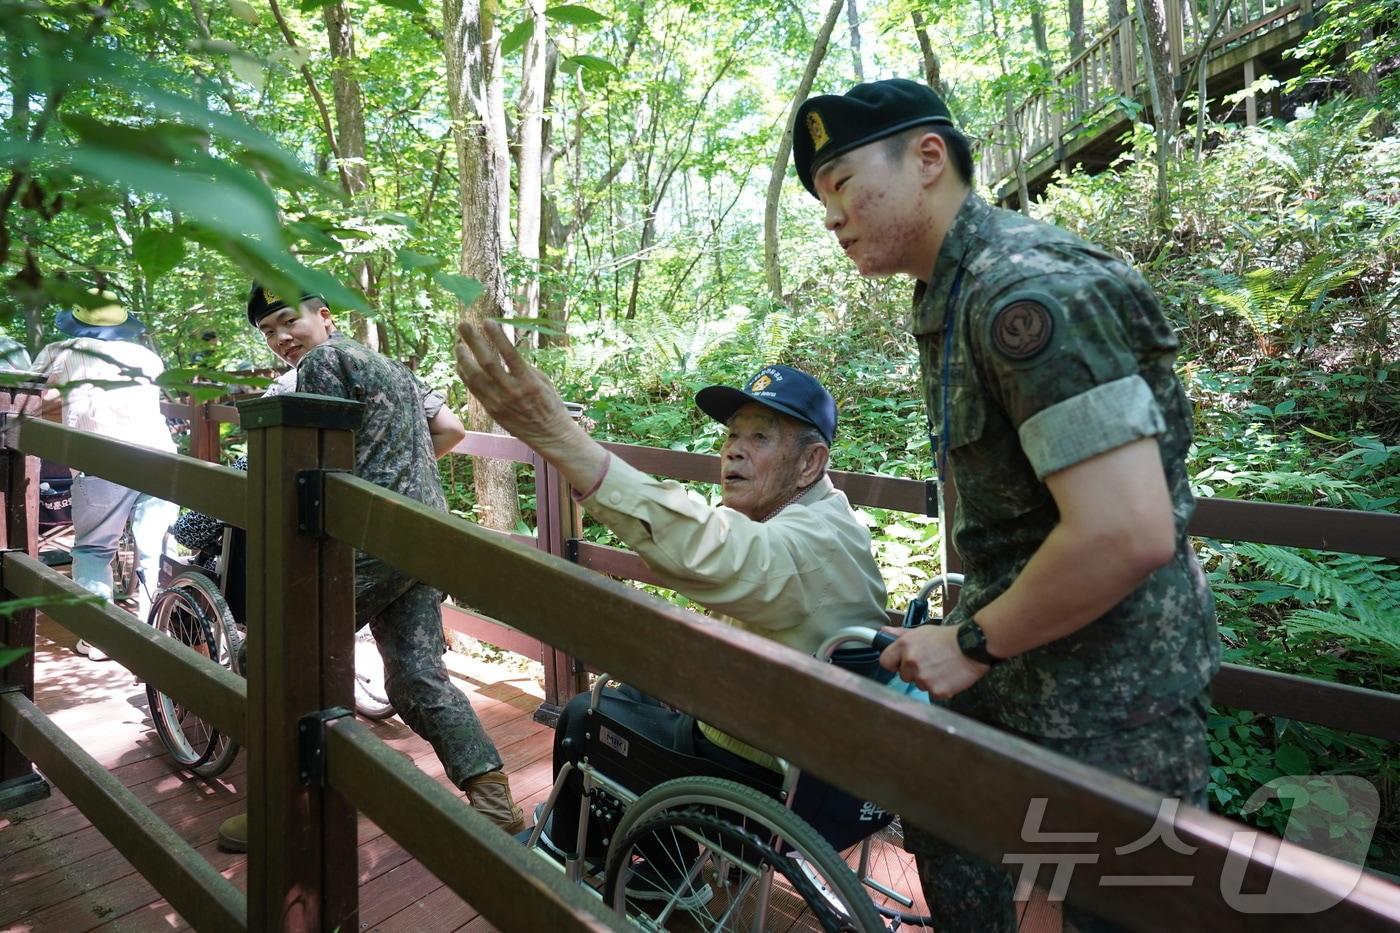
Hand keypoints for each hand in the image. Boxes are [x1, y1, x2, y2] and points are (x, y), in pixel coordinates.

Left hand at [455, 319, 575, 448]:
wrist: (550, 435)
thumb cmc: (550, 405)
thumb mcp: (543, 381)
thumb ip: (524, 368)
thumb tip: (506, 353)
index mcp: (528, 381)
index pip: (510, 354)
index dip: (497, 336)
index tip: (487, 321)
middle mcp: (512, 391)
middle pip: (487, 363)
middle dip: (473, 341)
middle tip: (463, 325)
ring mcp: (499, 402)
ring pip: (474, 377)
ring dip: (463, 359)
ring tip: (458, 345)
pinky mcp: (492, 411)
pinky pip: (474, 390)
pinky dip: (465, 375)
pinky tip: (461, 365)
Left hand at [877, 624, 988, 699]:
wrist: (972, 646)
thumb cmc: (948, 638)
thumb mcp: (922, 631)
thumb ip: (900, 634)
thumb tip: (883, 631)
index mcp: (904, 645)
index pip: (885, 661)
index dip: (894, 663)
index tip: (902, 663)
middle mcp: (911, 662)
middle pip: (903, 676)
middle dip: (914, 672)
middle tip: (930, 662)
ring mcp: (923, 677)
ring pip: (918, 685)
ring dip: (927, 680)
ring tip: (941, 667)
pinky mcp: (936, 690)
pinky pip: (933, 693)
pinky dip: (940, 687)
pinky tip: (948, 676)